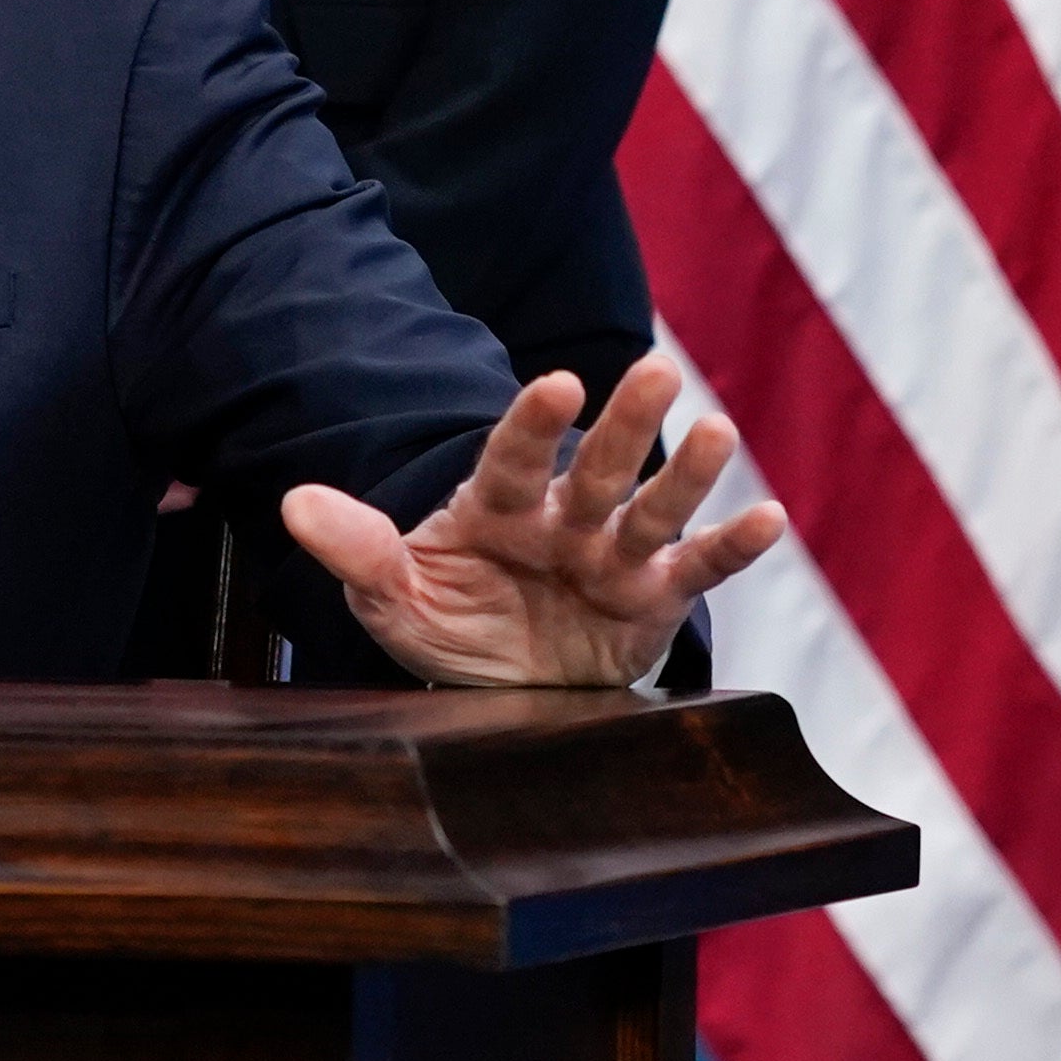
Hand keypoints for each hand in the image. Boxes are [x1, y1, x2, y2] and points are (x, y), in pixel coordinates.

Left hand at [279, 355, 786, 688]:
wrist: (498, 691)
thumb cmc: (449, 625)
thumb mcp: (391, 597)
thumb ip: (356, 548)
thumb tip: (292, 503)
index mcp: (495, 507)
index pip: (512, 456)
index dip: (533, 422)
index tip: (557, 383)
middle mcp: (562, 520)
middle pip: (596, 466)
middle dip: (624, 421)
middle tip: (657, 369)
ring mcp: (611, 556)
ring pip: (652, 507)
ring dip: (685, 471)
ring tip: (717, 430)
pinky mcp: (652, 601)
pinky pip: (696, 570)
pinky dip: (732, 545)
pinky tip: (768, 518)